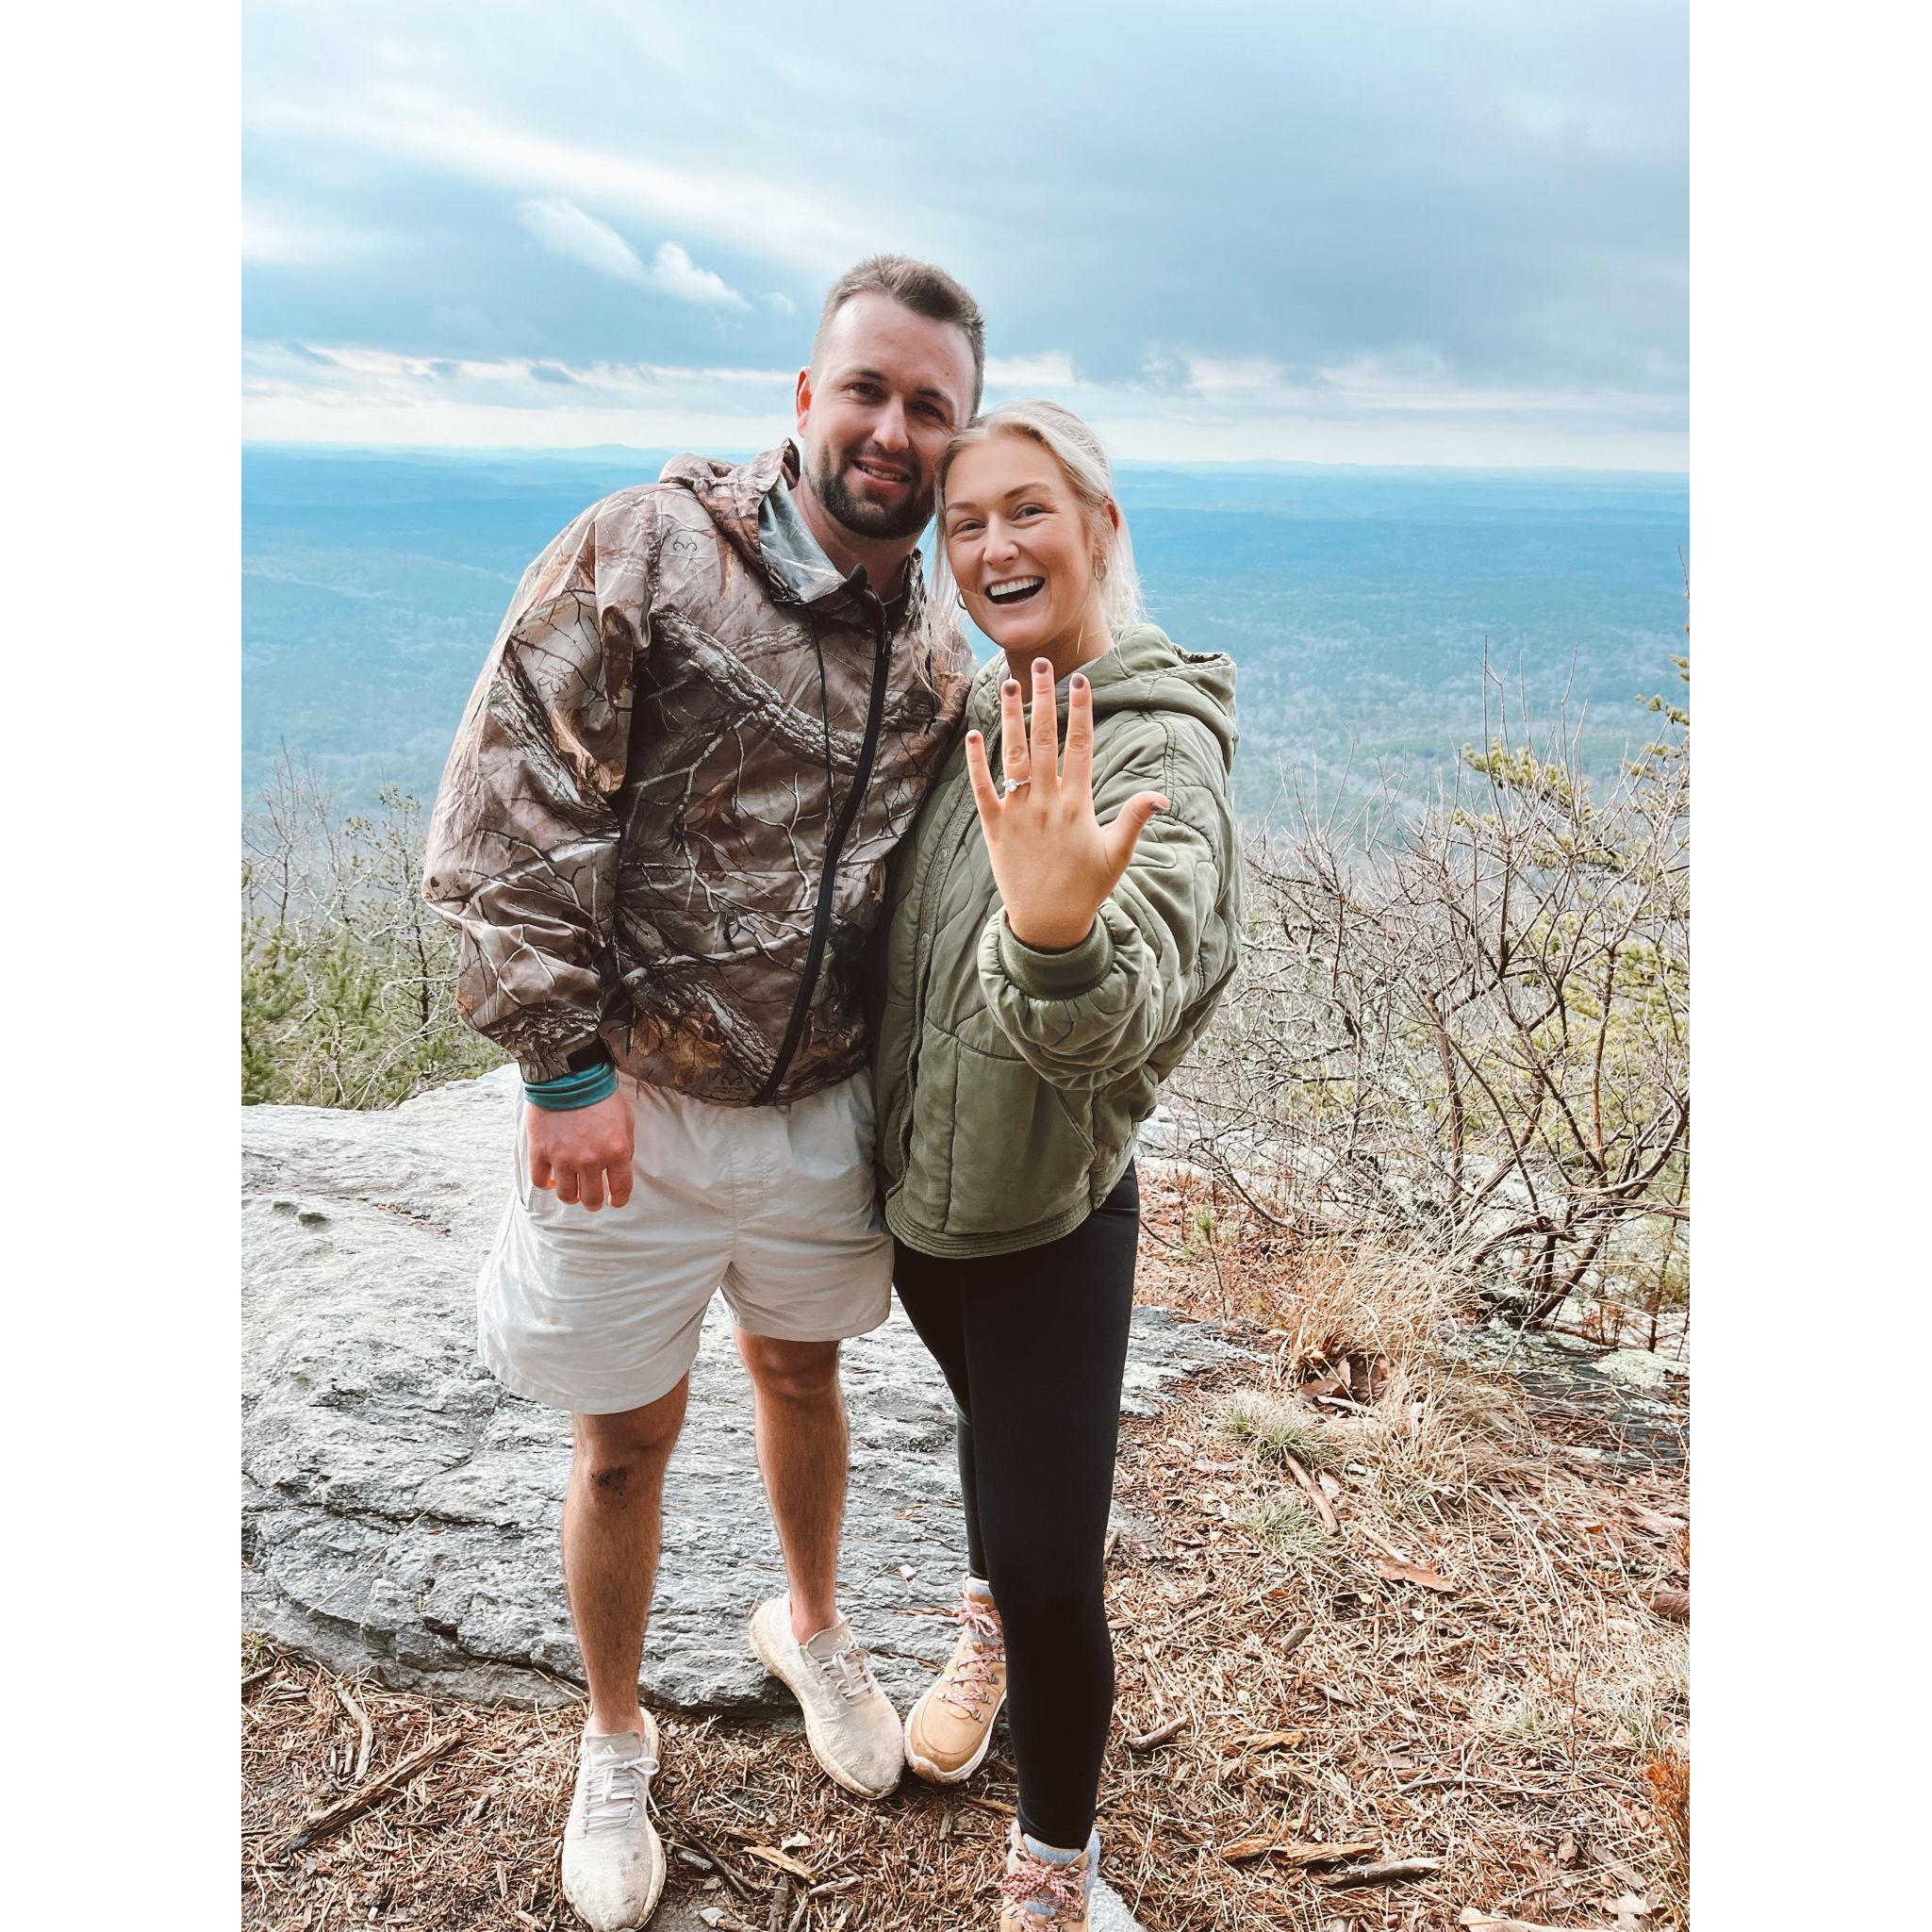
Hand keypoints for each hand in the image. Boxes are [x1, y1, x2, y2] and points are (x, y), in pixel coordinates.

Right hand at [527, 1091, 634, 1210]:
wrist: (568, 1074)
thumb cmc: (600, 1094)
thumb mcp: (625, 1119)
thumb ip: (624, 1146)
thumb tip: (618, 1167)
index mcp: (616, 1151)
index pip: (621, 1188)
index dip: (619, 1200)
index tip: (615, 1202)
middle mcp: (590, 1160)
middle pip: (591, 1198)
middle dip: (593, 1203)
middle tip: (591, 1200)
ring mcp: (563, 1158)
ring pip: (566, 1195)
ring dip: (571, 1196)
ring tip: (572, 1191)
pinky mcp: (540, 1152)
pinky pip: (540, 1180)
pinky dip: (546, 1184)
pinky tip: (551, 1179)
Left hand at [964, 658, 1168, 952]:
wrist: (1048, 923)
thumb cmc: (1086, 887)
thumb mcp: (1117, 854)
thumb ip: (1134, 819)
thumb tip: (1162, 796)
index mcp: (1079, 804)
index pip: (1080, 746)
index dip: (1080, 711)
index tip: (1079, 681)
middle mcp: (1047, 802)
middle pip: (1045, 739)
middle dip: (1043, 699)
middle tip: (1039, 664)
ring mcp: (1018, 813)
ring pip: (1013, 757)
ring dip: (1010, 719)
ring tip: (1007, 686)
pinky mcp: (994, 828)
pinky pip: (983, 790)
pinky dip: (977, 764)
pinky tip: (974, 735)